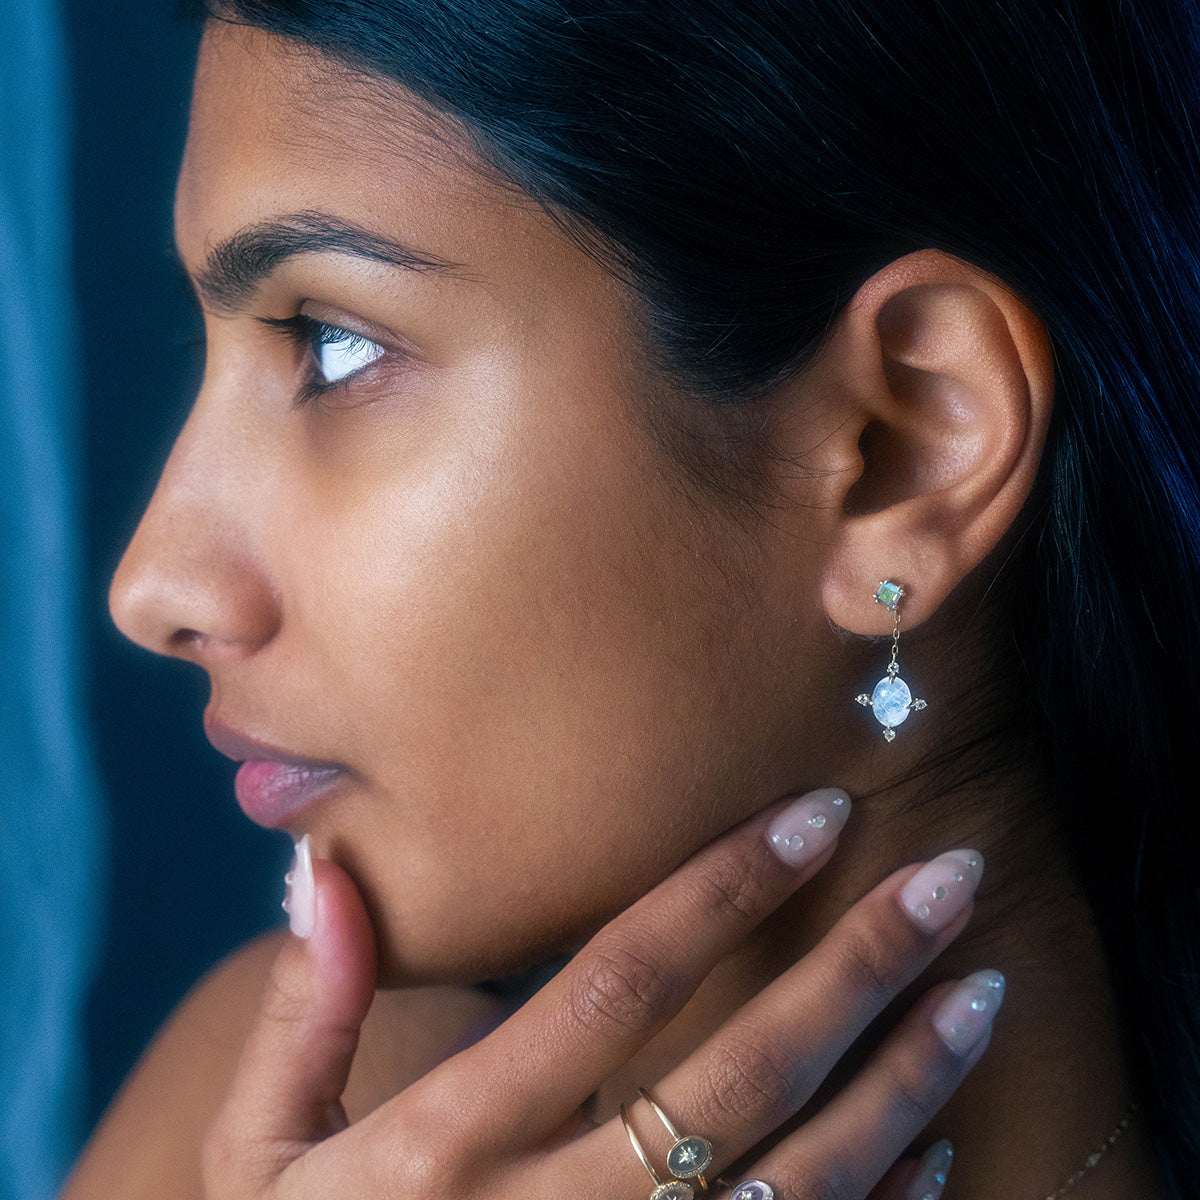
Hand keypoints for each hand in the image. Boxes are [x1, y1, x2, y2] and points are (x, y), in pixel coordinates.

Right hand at [203, 788, 995, 1199]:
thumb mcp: (252, 1159)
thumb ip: (298, 1018)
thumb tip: (325, 870)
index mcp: (446, 1147)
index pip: (612, 983)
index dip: (720, 888)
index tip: (815, 813)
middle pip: (739, 1075)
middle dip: (857, 967)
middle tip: (954, 880)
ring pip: (798, 1182)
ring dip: (905, 1082)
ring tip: (984, 992)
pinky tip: (938, 1142)